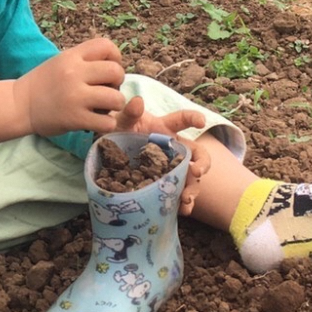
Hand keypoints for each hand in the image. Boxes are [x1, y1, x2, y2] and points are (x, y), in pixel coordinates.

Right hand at [12, 38, 126, 138]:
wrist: (19, 105)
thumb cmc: (43, 83)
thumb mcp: (61, 62)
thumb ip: (84, 60)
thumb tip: (113, 64)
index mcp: (71, 56)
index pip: (106, 45)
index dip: (115, 58)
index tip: (107, 71)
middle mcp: (74, 73)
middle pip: (116, 71)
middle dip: (117, 83)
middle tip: (107, 91)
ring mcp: (75, 96)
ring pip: (116, 98)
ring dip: (115, 105)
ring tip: (103, 107)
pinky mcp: (75, 118)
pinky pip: (107, 122)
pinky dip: (106, 124)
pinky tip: (97, 121)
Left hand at [113, 97, 211, 213]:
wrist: (109, 155)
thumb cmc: (120, 132)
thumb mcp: (122, 122)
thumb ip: (129, 112)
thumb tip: (137, 100)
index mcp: (164, 129)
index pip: (182, 120)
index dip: (193, 118)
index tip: (201, 122)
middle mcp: (173, 149)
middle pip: (197, 155)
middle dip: (202, 163)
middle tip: (197, 172)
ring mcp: (171, 168)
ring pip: (191, 178)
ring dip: (193, 188)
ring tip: (186, 198)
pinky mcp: (166, 185)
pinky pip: (179, 195)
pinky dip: (184, 204)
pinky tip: (181, 211)